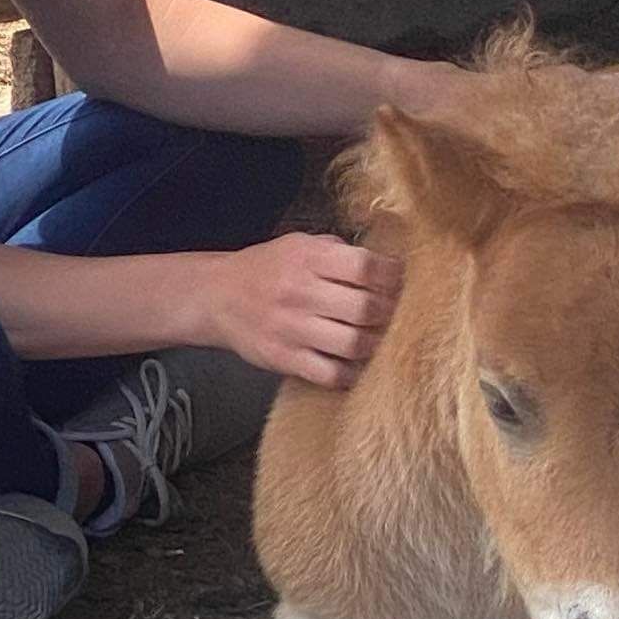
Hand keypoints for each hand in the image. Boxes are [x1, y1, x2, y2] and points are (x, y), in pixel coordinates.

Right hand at [200, 231, 400, 386]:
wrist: (217, 297)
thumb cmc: (266, 269)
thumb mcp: (298, 244)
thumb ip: (338, 252)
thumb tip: (386, 264)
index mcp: (308, 258)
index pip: (365, 267)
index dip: (392, 276)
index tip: (401, 281)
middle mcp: (300, 291)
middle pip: (366, 308)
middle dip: (390, 312)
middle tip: (397, 314)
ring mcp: (292, 328)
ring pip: (354, 344)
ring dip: (376, 343)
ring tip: (380, 338)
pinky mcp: (284, 358)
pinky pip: (331, 374)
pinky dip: (352, 374)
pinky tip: (358, 365)